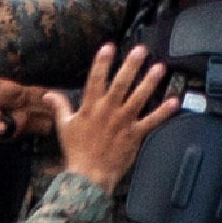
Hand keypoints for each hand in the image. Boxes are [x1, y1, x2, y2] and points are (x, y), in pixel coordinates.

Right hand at [53, 41, 173, 187]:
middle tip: (142, 50)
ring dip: (150, 82)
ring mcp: (123, 123)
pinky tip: (174, 101)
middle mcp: (108, 111)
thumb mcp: (64, 126)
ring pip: (139, 98)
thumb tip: (47, 94)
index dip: (102, 63)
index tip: (109, 47)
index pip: (95, 80)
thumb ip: (60, 106)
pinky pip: (151, 121)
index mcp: (90, 107)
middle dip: (131, 66)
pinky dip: (163, 112)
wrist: (89, 175)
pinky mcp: (134, 135)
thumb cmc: (76, 151)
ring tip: (160, 68)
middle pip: (121, 84)